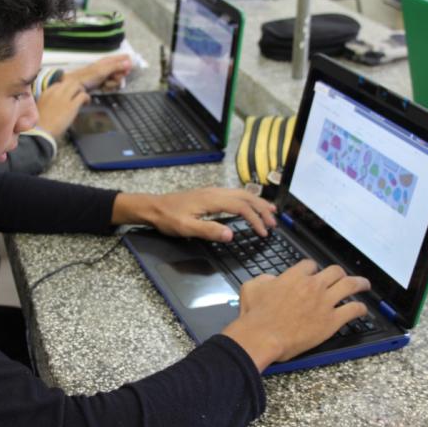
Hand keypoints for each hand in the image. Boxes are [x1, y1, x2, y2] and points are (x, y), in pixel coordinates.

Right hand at [36, 78, 89, 137]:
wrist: (41, 132)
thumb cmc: (40, 125)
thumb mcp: (40, 109)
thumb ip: (48, 103)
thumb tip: (56, 105)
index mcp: (46, 93)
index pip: (59, 84)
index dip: (66, 88)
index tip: (69, 95)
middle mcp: (55, 92)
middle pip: (69, 82)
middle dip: (76, 87)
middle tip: (78, 95)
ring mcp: (64, 98)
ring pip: (77, 85)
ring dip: (82, 91)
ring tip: (83, 99)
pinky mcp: (71, 106)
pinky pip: (83, 95)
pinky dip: (87, 98)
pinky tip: (86, 103)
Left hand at [65, 54, 131, 91]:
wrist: (77, 85)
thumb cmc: (88, 76)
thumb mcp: (103, 70)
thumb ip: (117, 66)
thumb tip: (130, 62)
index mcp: (109, 60)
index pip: (124, 59)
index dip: (127, 65)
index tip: (126, 71)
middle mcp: (109, 67)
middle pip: (123, 71)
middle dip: (118, 77)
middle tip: (112, 78)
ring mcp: (107, 75)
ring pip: (118, 80)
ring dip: (112, 84)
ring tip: (104, 84)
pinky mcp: (105, 82)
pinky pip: (112, 85)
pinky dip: (108, 87)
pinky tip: (103, 87)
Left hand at [112, 188, 276, 240]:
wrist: (153, 207)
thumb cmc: (168, 218)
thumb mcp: (186, 228)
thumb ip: (209, 231)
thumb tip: (232, 234)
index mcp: (212, 200)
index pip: (242, 207)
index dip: (256, 219)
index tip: (264, 233)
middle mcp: (215, 192)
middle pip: (246, 196)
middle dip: (262, 209)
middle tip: (274, 223)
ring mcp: (213, 192)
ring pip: (241, 193)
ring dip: (257, 202)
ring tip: (270, 212)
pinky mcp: (210, 195)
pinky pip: (235, 194)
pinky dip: (247, 200)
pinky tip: (250, 205)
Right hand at [222, 261, 369, 371]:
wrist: (262, 336)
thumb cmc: (255, 315)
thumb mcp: (252, 287)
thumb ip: (264, 279)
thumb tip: (272, 280)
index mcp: (294, 276)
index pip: (310, 265)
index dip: (313, 269)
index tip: (314, 274)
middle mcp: (313, 286)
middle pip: (334, 271)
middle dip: (338, 274)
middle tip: (341, 277)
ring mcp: (325, 302)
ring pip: (349, 285)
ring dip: (359, 283)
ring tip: (364, 285)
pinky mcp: (332, 321)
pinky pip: (353, 310)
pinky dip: (359, 308)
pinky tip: (361, 309)